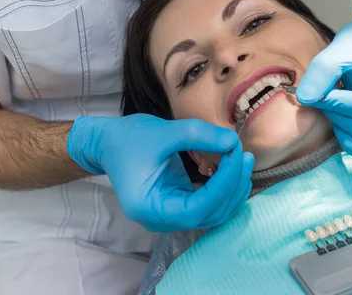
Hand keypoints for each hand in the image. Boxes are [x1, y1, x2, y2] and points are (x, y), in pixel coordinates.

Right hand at [67, 114, 253, 231]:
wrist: (108, 143)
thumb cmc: (128, 139)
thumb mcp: (162, 132)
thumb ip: (197, 135)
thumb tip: (232, 141)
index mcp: (150, 208)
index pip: (197, 209)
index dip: (223, 185)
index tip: (236, 156)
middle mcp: (161, 219)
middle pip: (209, 214)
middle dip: (232, 186)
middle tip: (243, 154)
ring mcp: (170, 214)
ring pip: (213, 213)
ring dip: (231, 188)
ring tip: (241, 159)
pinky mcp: (177, 203)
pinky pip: (208, 204)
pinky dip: (223, 188)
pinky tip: (232, 168)